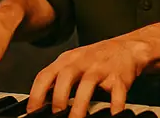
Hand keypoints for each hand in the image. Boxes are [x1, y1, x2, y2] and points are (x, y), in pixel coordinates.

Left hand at [26, 35, 151, 117]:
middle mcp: (83, 61)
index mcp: (67, 60)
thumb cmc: (96, 59)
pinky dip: (114, 106)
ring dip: (80, 104)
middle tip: (55, 115)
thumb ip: (56, 78)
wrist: (128, 47)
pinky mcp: (119, 76)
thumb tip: (38, 101)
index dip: (36, 94)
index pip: (46, 75)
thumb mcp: (72, 62)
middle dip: (58, 98)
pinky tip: (111, 116)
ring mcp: (101, 68)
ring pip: (88, 84)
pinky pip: (117, 92)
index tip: (32, 112)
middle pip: (65, 76)